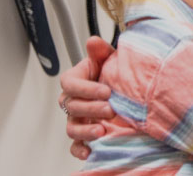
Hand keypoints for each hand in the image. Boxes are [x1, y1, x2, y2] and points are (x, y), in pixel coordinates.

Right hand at [58, 36, 116, 159]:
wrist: (122, 93)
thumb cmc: (111, 75)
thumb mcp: (108, 60)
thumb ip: (100, 52)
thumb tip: (93, 42)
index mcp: (75, 81)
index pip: (70, 84)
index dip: (86, 88)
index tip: (106, 91)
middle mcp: (73, 101)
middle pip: (73, 106)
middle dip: (91, 109)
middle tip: (111, 109)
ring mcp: (77, 120)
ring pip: (72, 127)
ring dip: (85, 130)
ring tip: (102, 131)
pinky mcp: (83, 136)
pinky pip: (74, 145)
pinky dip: (80, 149)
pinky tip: (90, 151)